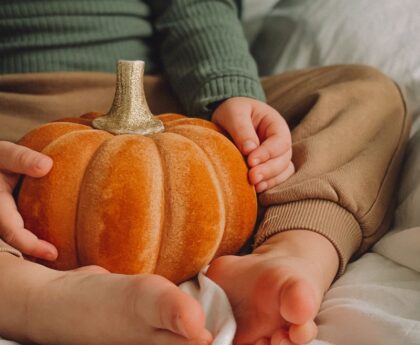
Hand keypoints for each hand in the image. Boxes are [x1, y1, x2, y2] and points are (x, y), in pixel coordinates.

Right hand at [0, 141, 56, 259]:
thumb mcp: (4, 154)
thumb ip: (21, 158)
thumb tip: (47, 165)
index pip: (11, 232)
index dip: (31, 245)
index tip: (53, 253)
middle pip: (13, 244)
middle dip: (34, 255)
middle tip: (62, 261)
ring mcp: (1, 219)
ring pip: (14, 241)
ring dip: (34, 251)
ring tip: (62, 258)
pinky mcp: (8, 219)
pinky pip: (18, 232)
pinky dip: (33, 239)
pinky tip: (54, 242)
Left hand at [211, 97, 293, 191]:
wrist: (228, 117)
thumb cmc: (233, 111)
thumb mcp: (234, 113)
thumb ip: (241, 129)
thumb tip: (249, 150)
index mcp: (275, 125)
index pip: (280, 141)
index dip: (268, 153)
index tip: (251, 160)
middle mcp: (280, 142)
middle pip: (284, 159)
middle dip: (269, 170)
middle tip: (252, 177)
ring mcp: (277, 156)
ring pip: (283, 171)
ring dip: (270, 180)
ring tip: (255, 186)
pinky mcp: (269, 167)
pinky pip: (276, 179)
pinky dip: (269, 185)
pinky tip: (257, 189)